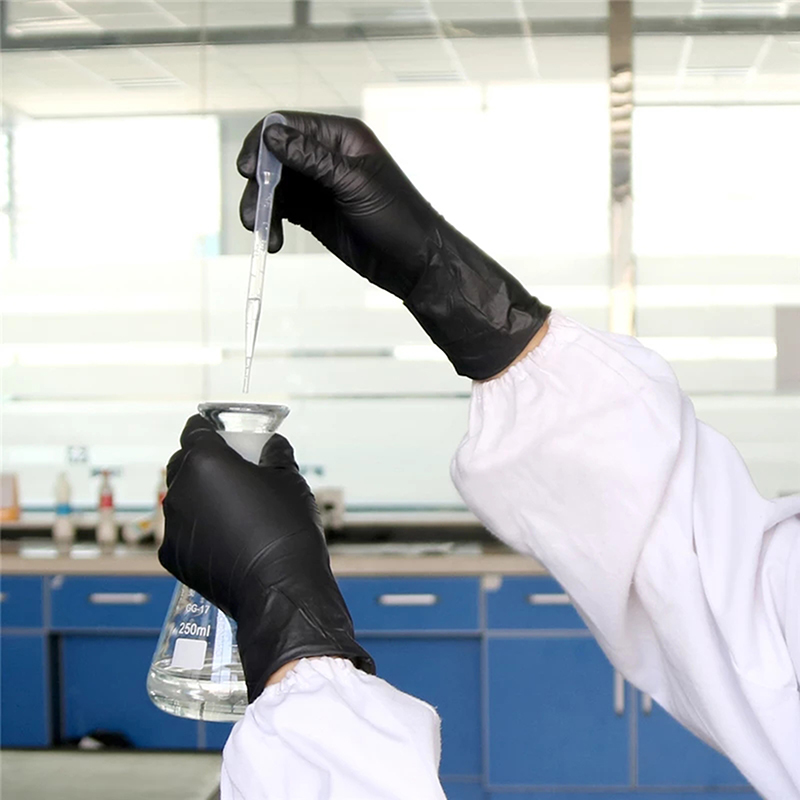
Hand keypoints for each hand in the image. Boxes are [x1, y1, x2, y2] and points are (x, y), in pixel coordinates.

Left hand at [160, 415, 373, 699]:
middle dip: (202, 462)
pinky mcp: (173, 556)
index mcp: (205, 461)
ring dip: (201, 497)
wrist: (280, 589)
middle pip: (182, 463)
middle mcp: (180, 490)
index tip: (221, 433)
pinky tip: (228, 538)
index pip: (193, 429)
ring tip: (234, 509)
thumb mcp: (289, 479)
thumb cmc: (286, 529)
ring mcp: (172, 525)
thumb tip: (272, 446)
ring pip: (181, 499)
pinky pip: (183, 531)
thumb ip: (275, 454)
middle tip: (232, 469)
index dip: (208, 428)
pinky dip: (200, 529)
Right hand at [237, 110, 549, 379]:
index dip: (262, 144)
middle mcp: (325, 156)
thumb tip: (271, 136)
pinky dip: (271, 223)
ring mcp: (318, 186)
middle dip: (258, 183)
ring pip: (274, 187)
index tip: (248, 170)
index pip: (287, 126)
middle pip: (273, 157)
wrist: (414, 263)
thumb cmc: (397, 219)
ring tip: (261, 233)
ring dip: (262, 207)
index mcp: (340, 138)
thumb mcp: (354, 185)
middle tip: (252, 212)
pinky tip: (272, 241)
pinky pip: (282, 210)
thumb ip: (312, 160)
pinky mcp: (314, 213)